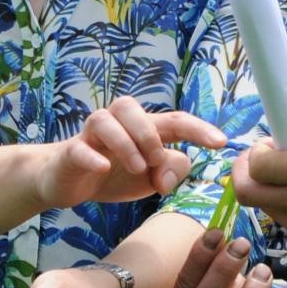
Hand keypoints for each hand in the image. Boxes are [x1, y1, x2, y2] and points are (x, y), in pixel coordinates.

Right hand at [33, 97, 229, 211]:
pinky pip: (80, 148)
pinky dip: (93, 158)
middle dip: (149, 133)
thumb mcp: (150, 178)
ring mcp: (90, 137)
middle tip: (155, 161)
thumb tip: (167, 177)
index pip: (173, 121)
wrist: (66, 181)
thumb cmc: (113, 173)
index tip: (221, 142)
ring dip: (125, 143)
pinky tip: (103, 168)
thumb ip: (170, 172)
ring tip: (137, 169)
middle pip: (130, 106)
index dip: (198, 129)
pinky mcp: (70, 154)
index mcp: (141, 128)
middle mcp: (115, 125)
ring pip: (104, 120)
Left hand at [233, 129, 286, 256]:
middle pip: (246, 192)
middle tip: (257, 161)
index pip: (257, 165)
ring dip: (263, 188)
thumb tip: (279, 143)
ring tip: (286, 175)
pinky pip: (281, 217)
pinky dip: (281, 202)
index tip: (268, 145)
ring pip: (261, 205)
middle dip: (243, 172)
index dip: (255, 153)